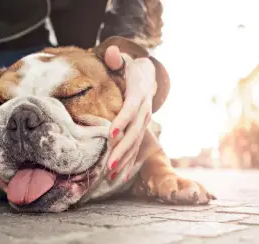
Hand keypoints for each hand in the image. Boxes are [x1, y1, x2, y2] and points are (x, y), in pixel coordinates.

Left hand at [104, 46, 156, 180]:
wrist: (149, 77)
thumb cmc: (130, 69)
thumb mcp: (125, 61)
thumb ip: (116, 58)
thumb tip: (111, 52)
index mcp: (139, 93)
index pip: (131, 108)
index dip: (122, 121)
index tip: (110, 135)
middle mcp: (144, 110)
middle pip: (134, 132)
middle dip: (122, 150)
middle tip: (109, 165)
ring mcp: (145, 122)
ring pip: (136, 144)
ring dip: (124, 160)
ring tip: (111, 175)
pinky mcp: (142, 130)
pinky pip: (137, 148)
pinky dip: (129, 162)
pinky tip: (120, 176)